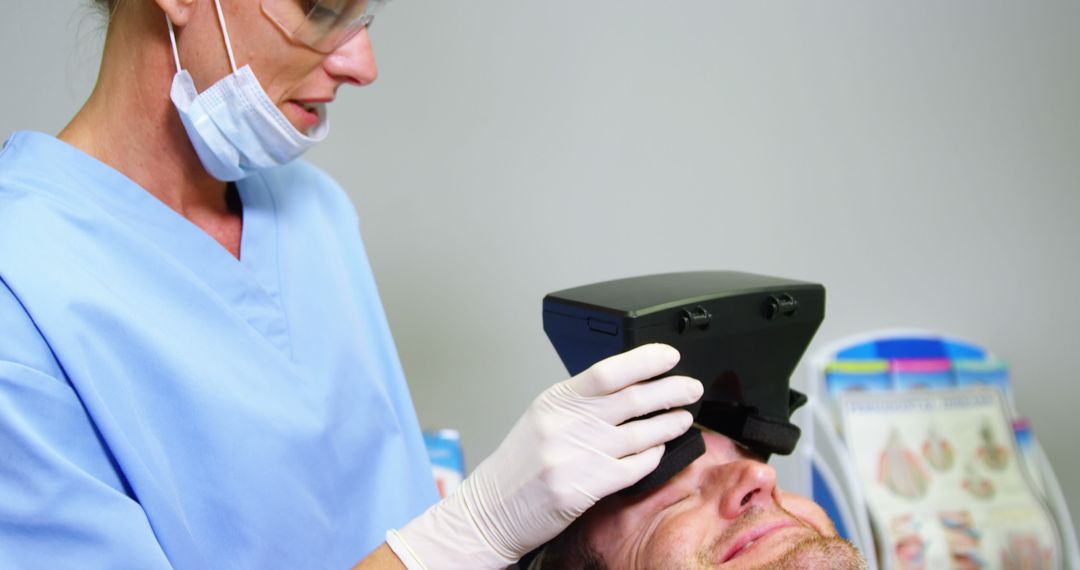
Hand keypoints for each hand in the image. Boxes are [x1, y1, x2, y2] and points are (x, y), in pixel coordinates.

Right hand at [388, 344, 702, 568]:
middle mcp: (567, 425)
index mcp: (555, 401)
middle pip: (633, 400)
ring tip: (683, 418)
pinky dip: (653, 456)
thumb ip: (579, 404)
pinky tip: (659, 450)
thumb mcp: (542, 419)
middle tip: (691, 388)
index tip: (669, 357)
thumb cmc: (518, 466)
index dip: (645, 360)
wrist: (491, 510)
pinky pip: (635, 467)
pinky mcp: (586, 487)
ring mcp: (577, 457)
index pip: (607, 371)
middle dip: (671, 391)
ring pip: (641, 434)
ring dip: (670, 424)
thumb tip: (627, 387)